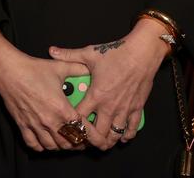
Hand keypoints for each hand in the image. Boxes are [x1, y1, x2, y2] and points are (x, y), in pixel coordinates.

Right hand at [0, 33, 90, 151]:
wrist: (9, 71)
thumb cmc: (33, 69)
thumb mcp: (59, 67)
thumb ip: (77, 69)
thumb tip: (88, 68)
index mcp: (61, 108)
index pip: (82, 129)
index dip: (91, 136)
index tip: (95, 137)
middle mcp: (49, 120)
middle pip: (68, 142)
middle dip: (78, 143)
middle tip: (82, 139)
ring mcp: (35, 125)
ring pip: (52, 147)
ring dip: (60, 146)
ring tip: (65, 141)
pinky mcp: (23, 125)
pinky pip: (33, 145)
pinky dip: (41, 147)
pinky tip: (45, 141)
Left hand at [48, 19, 168, 149]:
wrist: (141, 53)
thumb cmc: (116, 53)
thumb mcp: (90, 53)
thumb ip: (69, 55)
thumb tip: (51, 51)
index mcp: (96, 95)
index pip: (80, 118)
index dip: (73, 125)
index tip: (68, 127)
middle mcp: (110, 106)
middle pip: (98, 133)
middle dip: (90, 140)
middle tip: (85, 141)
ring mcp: (124, 109)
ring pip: (115, 134)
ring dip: (108, 140)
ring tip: (102, 143)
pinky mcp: (137, 108)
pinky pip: (132, 128)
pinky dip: (127, 135)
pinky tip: (122, 137)